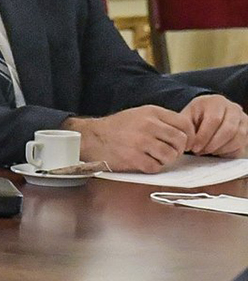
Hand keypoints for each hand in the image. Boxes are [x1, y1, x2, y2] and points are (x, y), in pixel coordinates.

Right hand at [67, 106, 191, 171]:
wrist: (91, 137)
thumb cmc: (116, 127)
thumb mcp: (140, 114)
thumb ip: (162, 120)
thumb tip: (184, 133)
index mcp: (152, 113)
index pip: (185, 124)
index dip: (189, 136)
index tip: (184, 143)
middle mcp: (148, 125)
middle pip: (180, 141)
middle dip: (178, 150)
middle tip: (171, 152)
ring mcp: (141, 142)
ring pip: (170, 155)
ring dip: (166, 160)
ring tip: (156, 157)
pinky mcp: (134, 158)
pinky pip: (156, 167)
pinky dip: (153, 167)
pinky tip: (145, 162)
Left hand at [181, 95, 247, 157]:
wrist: (205, 115)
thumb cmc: (195, 117)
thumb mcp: (185, 118)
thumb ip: (185, 128)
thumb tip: (187, 144)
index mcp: (216, 102)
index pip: (214, 120)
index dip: (203, 137)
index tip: (194, 147)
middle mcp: (233, 108)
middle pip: (229, 129)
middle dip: (212, 144)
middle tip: (200, 151)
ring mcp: (243, 119)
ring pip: (238, 137)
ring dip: (221, 148)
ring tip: (207, 151)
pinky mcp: (247, 130)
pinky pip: (242, 144)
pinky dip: (228, 151)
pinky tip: (216, 151)